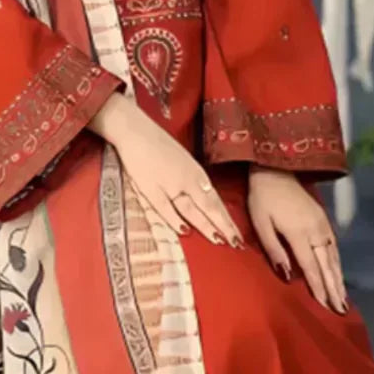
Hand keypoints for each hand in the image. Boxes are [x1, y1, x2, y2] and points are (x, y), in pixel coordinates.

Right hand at [89, 93, 243, 247]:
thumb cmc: (159, 146)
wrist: (136, 131)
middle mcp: (187, 180)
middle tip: (236, 242)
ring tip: (218, 239)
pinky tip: (184, 231)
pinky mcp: (150, 188)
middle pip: (208, 207)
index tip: (237, 234)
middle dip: (223, 226)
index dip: (226, 219)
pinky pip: (163, 207)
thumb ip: (194, 182)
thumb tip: (206, 200)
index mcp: (196, 174)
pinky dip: (174, 219)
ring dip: (204, 225)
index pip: (215, 201)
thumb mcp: (183, 162)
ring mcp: (169, 184)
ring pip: (191, 209)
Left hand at [246, 165, 347, 311]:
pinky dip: (338, 264)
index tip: (325, 306)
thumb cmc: (262, 199)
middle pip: (326, 266)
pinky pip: (334, 247)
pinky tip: (339, 275)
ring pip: (333, 258)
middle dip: (333, 289)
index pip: (310, 267)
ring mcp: (323, 226)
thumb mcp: (261, 224)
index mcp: (299, 234)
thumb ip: (273, 250)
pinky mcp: (324, 221)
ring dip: (339, 279)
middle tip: (340, 310)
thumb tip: (287, 275)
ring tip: (343, 299)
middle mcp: (316, 232)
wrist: (276, 170)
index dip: (318, 288)